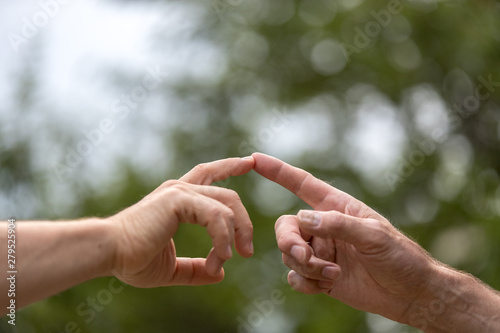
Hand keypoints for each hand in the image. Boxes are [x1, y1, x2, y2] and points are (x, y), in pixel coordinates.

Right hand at [108, 157, 254, 287]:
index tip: (249, 162)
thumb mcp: (171, 268)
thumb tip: (219, 274)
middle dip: (244, 222)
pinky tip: (221, 256)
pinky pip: (216, 215)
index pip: (209, 174)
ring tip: (226, 260)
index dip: (229, 166)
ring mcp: (180, 192)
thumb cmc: (131, 259)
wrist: (108, 253)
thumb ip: (195, 269)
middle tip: (247, 250)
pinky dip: (223, 236)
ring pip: (227, 205)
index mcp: (178, 200)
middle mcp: (180, 190)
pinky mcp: (178, 199)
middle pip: (228, 196)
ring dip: (234, 235)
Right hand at [252, 153, 437, 323]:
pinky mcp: (319, 276)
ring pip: (289, 254)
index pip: (302, 184)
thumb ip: (338, 224)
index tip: (254, 159)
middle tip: (304, 256)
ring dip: (305, 266)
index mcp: (336, 207)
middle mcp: (324, 228)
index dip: (278, 171)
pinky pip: (295, 277)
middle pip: (286, 227)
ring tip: (332, 274)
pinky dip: (304, 282)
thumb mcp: (374, 235)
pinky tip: (325, 286)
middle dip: (289, 242)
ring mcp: (320, 252)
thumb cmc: (400, 256)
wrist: (409, 294)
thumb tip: (303, 218)